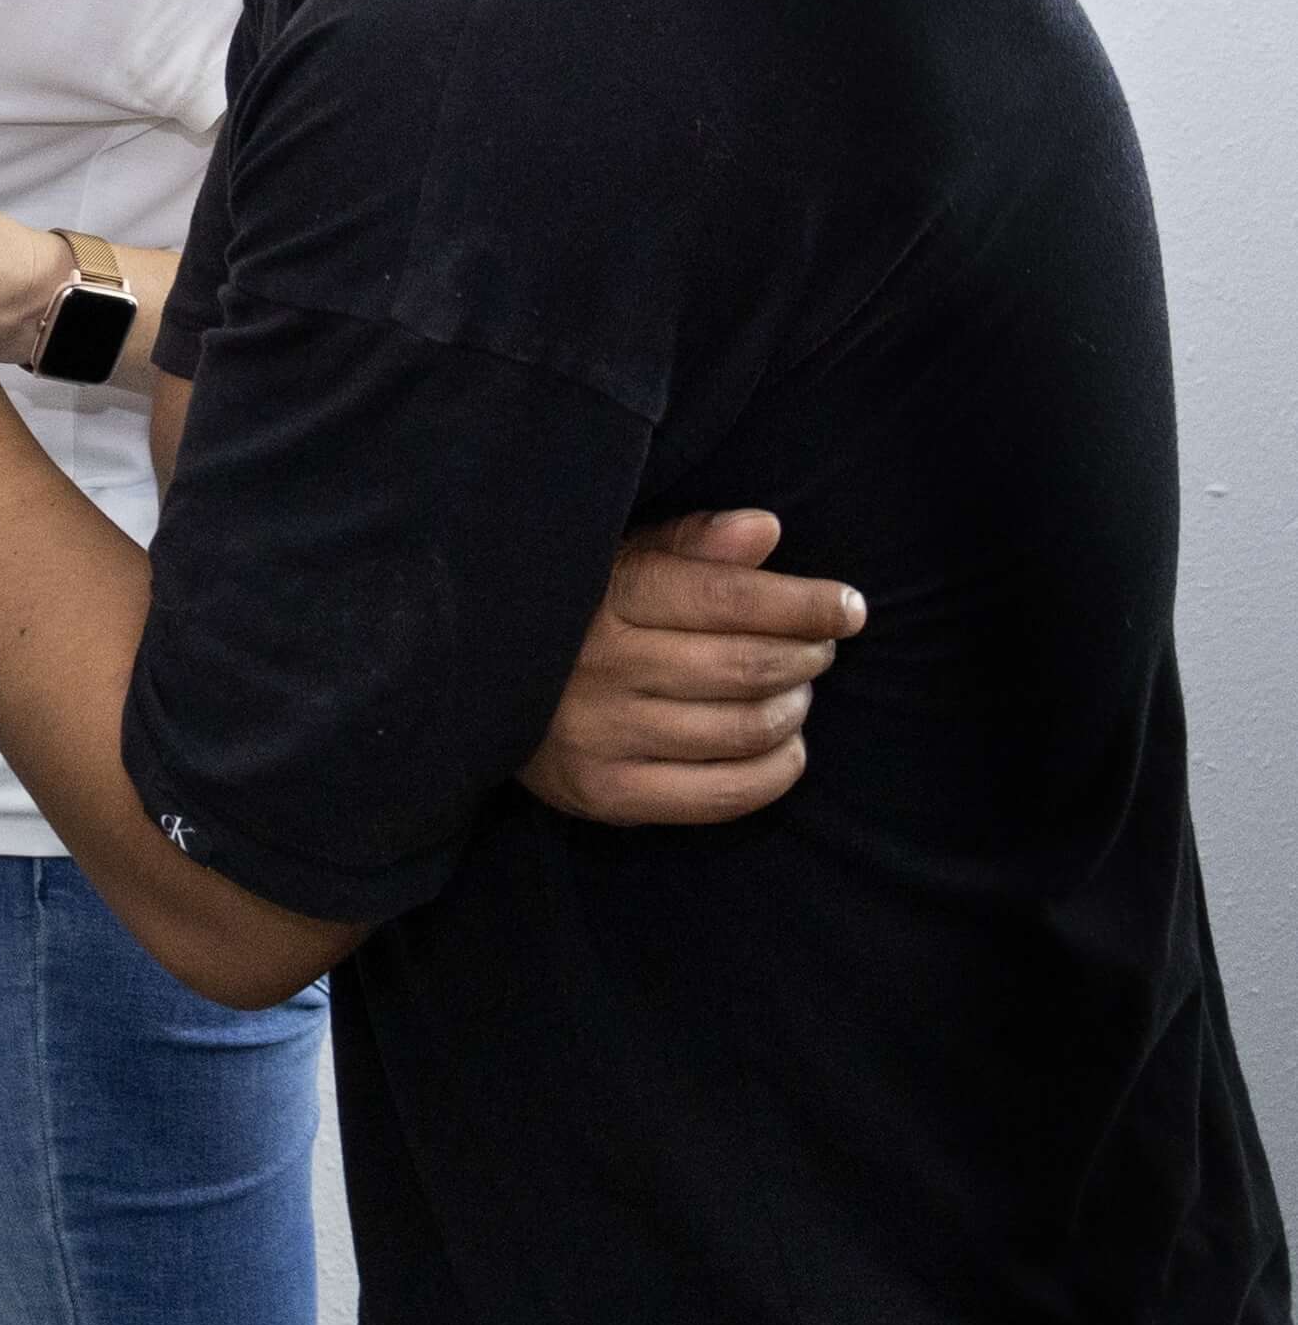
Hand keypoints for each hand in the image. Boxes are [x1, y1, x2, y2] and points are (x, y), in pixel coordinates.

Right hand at [521, 509, 865, 825]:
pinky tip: (785, 746)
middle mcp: (597, 666)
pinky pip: (724, 794)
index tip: (849, 607)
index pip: (724, 597)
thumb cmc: (575, 617)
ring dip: (794, 708)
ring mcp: (600, 735)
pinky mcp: (606, 794)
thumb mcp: (618, 561)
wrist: (475, 693)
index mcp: (601, 596)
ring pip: (742, 729)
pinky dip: (778, 769)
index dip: (801, 604)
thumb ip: (693, 544)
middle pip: (744, 666)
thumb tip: (766, 529)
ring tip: (796, 691)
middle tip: (820, 647)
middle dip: (806, 655)